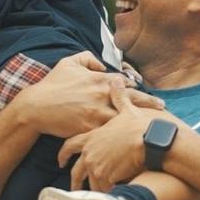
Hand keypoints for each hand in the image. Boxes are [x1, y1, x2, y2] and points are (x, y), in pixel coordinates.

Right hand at [16, 53, 163, 138]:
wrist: (37, 107)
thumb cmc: (52, 84)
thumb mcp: (69, 63)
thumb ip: (87, 58)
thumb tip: (102, 65)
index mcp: (99, 78)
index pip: (125, 82)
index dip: (136, 88)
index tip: (146, 92)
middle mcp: (102, 95)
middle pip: (132, 99)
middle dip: (149, 103)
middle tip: (163, 109)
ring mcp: (98, 112)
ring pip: (125, 117)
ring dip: (139, 121)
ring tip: (153, 127)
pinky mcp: (91, 128)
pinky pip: (111, 133)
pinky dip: (122, 136)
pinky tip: (133, 141)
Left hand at [60, 83, 167, 191]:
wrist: (151, 140)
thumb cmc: (141, 125)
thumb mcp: (128, 108)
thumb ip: (118, 97)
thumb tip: (116, 80)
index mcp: (92, 136)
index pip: (71, 145)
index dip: (64, 154)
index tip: (61, 161)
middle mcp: (91, 152)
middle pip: (76, 171)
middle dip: (75, 182)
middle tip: (74, 189)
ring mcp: (97, 165)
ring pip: (89, 182)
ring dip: (92, 190)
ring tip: (95, 198)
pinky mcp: (107, 176)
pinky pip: (102, 190)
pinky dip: (105, 194)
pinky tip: (109, 197)